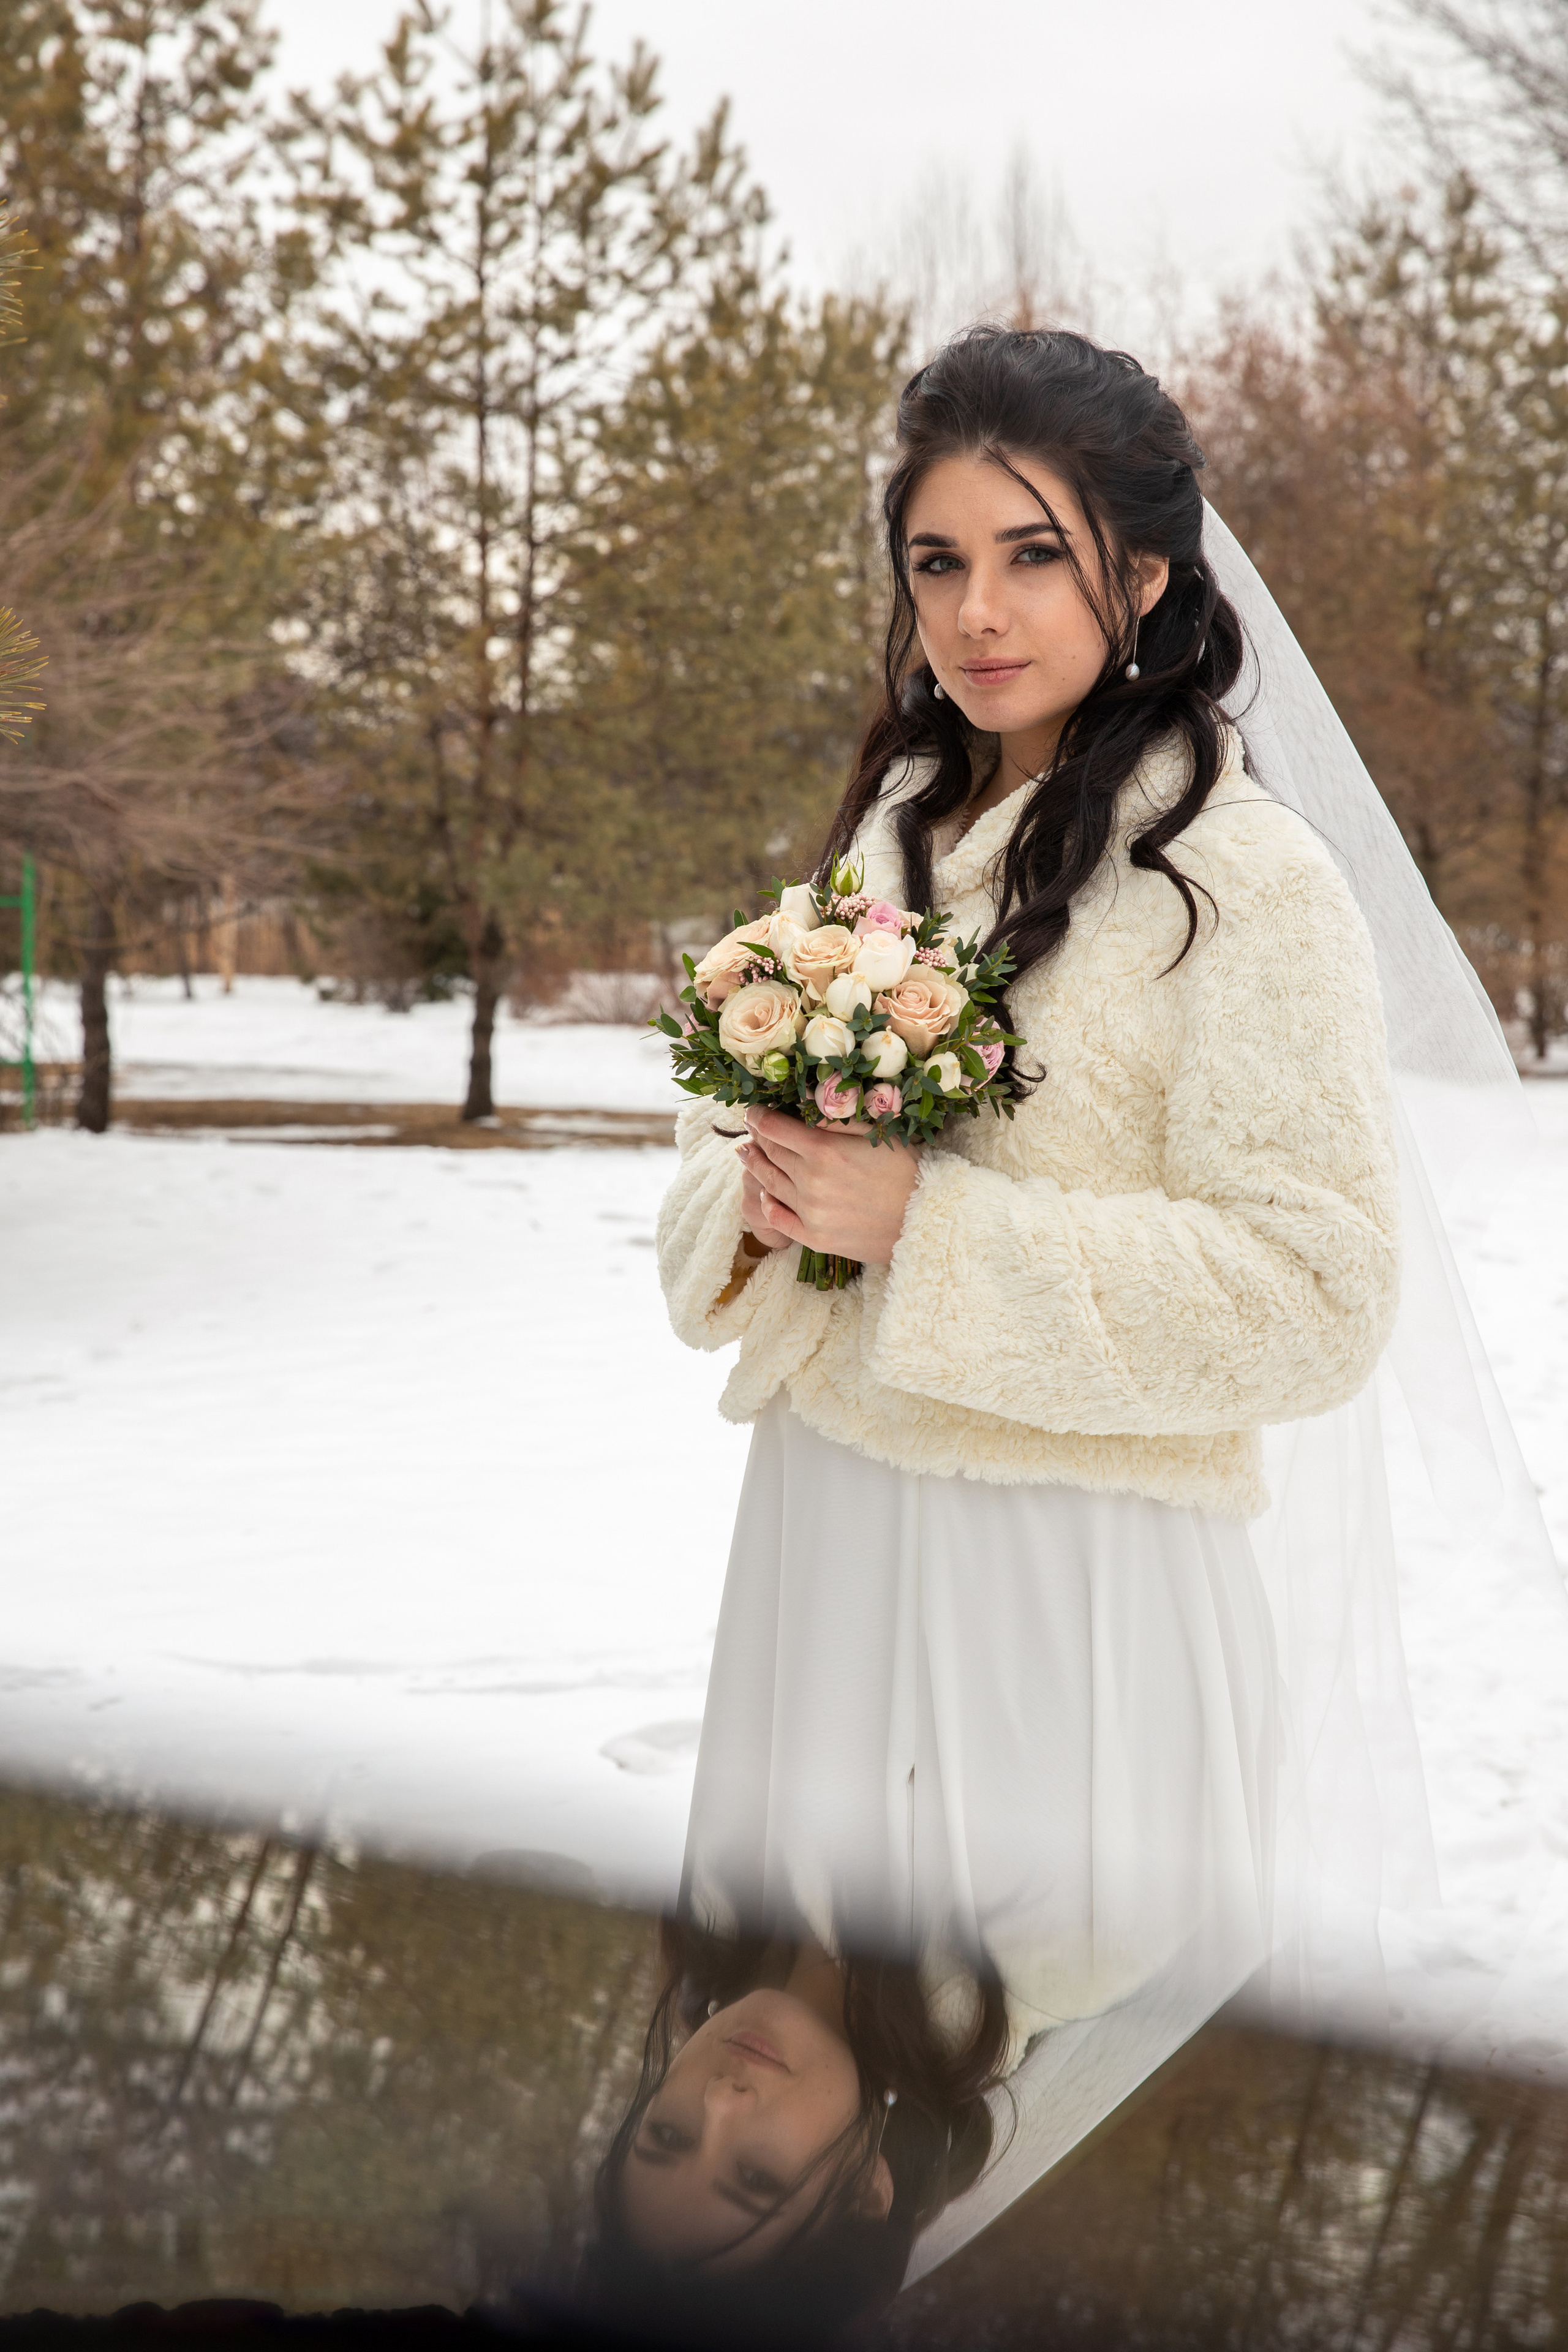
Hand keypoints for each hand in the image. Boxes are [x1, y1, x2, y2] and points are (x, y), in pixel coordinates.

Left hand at [738, 1107, 920, 1265]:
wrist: (926, 1222)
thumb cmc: (908, 1171)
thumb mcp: (878, 1132)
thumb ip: (838, 1119)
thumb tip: (805, 1105)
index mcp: (825, 1150)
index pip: (775, 1127)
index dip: (759, 1116)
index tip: (753, 1111)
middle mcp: (811, 1181)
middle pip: (770, 1153)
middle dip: (757, 1138)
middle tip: (749, 1130)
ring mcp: (810, 1212)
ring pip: (769, 1183)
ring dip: (755, 1166)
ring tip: (745, 1154)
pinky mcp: (815, 1238)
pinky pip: (778, 1219)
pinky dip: (767, 1203)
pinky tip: (764, 1194)